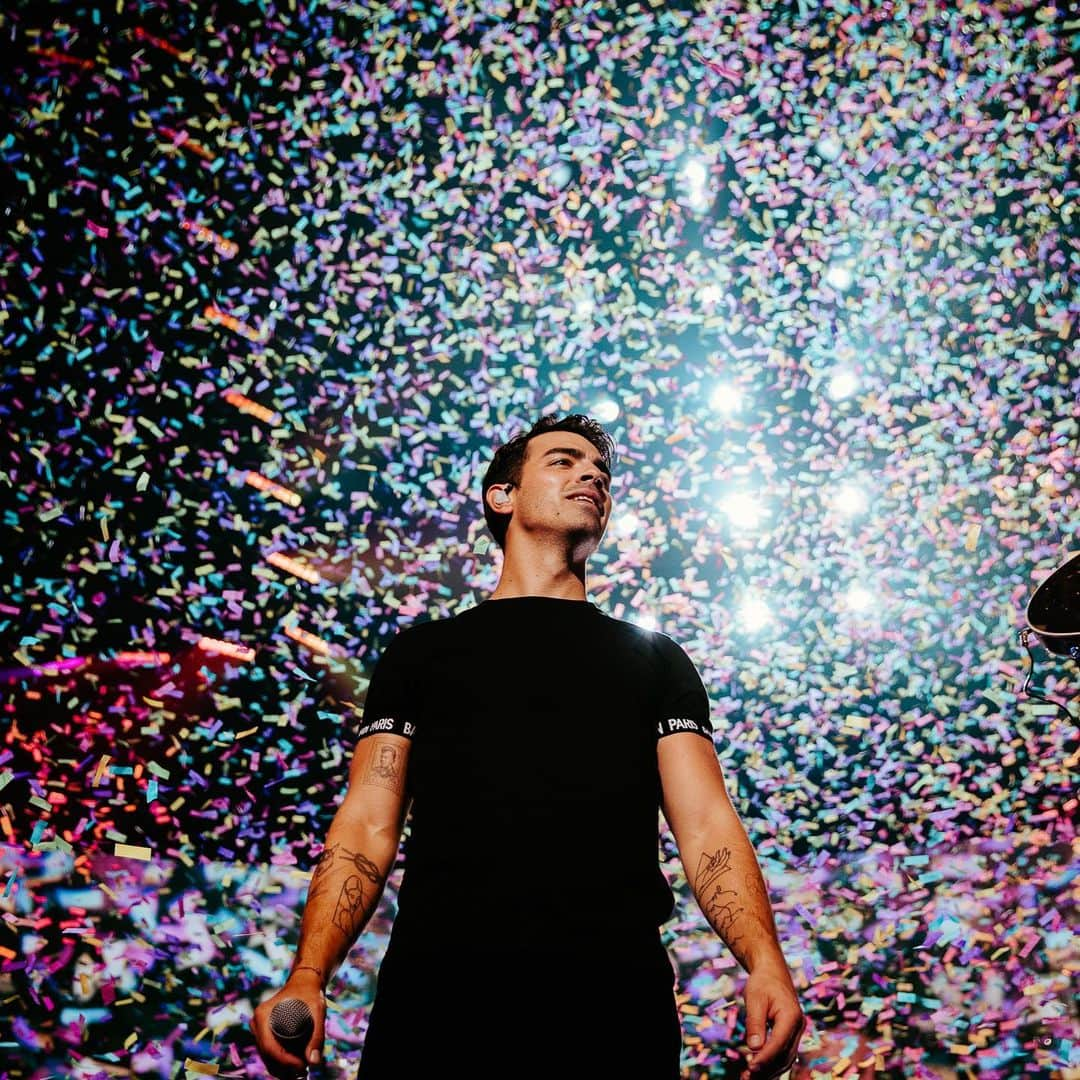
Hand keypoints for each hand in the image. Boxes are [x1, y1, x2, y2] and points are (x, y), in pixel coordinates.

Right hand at [251, 971, 325, 1078]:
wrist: (304, 983)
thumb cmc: (310, 993)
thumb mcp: (317, 1010)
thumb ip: (317, 1036)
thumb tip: (314, 1063)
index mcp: (263, 1015)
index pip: (269, 1047)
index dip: (285, 1062)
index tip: (302, 1066)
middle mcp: (257, 1023)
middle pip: (267, 1055)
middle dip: (284, 1068)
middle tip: (305, 1071)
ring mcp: (259, 1030)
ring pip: (267, 1058)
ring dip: (282, 1069)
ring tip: (303, 1070)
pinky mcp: (265, 1034)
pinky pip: (270, 1053)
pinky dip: (281, 1063)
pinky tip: (296, 1066)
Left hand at [739, 960, 805, 1079]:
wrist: (772, 973)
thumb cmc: (762, 983)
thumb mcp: (754, 999)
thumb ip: (755, 1023)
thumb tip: (754, 1049)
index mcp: (792, 1016)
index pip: (779, 1043)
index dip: (765, 1058)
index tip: (750, 1068)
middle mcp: (798, 1027)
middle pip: (784, 1056)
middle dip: (766, 1069)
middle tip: (746, 1078)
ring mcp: (796, 1032)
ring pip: (785, 1059)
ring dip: (769, 1071)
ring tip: (748, 1078)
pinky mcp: (791, 1036)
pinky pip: (783, 1055)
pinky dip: (772, 1065)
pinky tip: (758, 1072)